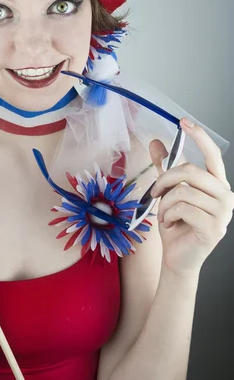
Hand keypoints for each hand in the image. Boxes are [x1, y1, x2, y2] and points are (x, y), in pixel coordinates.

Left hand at [148, 117, 232, 277]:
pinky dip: (168, 214)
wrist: (177, 258)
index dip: (199, 136)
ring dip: (165, 203)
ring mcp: (223, 213)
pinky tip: (170, 224)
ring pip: (183, 191)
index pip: (212, 155)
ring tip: (165, 214)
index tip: (184, 122)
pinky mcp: (214, 228)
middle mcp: (225, 196)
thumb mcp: (168, 192)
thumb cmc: (176, 224)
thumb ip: (165, 168)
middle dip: (165, 179)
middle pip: (190, 171)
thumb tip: (156, 142)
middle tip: (155, 192)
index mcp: (217, 185)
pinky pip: (182, 208)